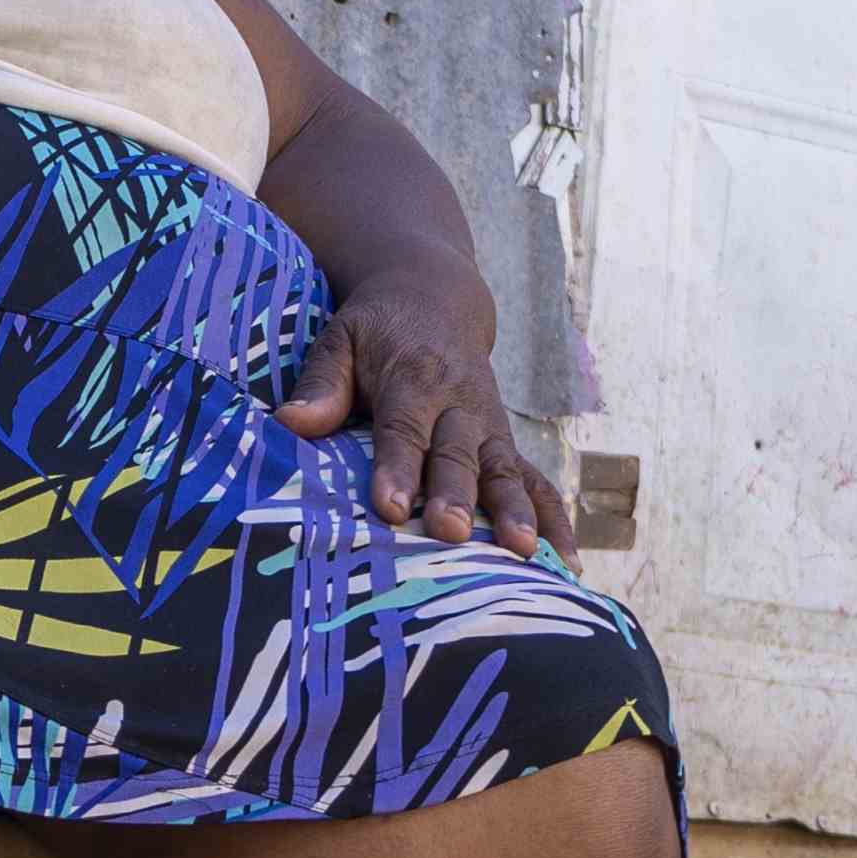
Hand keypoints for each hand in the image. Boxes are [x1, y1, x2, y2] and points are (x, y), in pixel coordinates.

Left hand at [276, 268, 567, 554]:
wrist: (436, 297)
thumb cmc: (378, 330)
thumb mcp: (342, 339)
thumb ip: (322, 383)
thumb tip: (289, 423)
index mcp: (413, 379)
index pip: (403, 429)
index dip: (397, 468)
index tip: (389, 507)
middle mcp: (458, 404)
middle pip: (458, 454)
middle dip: (456, 494)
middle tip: (450, 533)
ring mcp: (489, 426)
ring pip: (504, 469)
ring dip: (515, 511)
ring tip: (524, 552)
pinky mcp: (505, 443)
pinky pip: (536, 480)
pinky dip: (554, 518)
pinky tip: (567, 561)